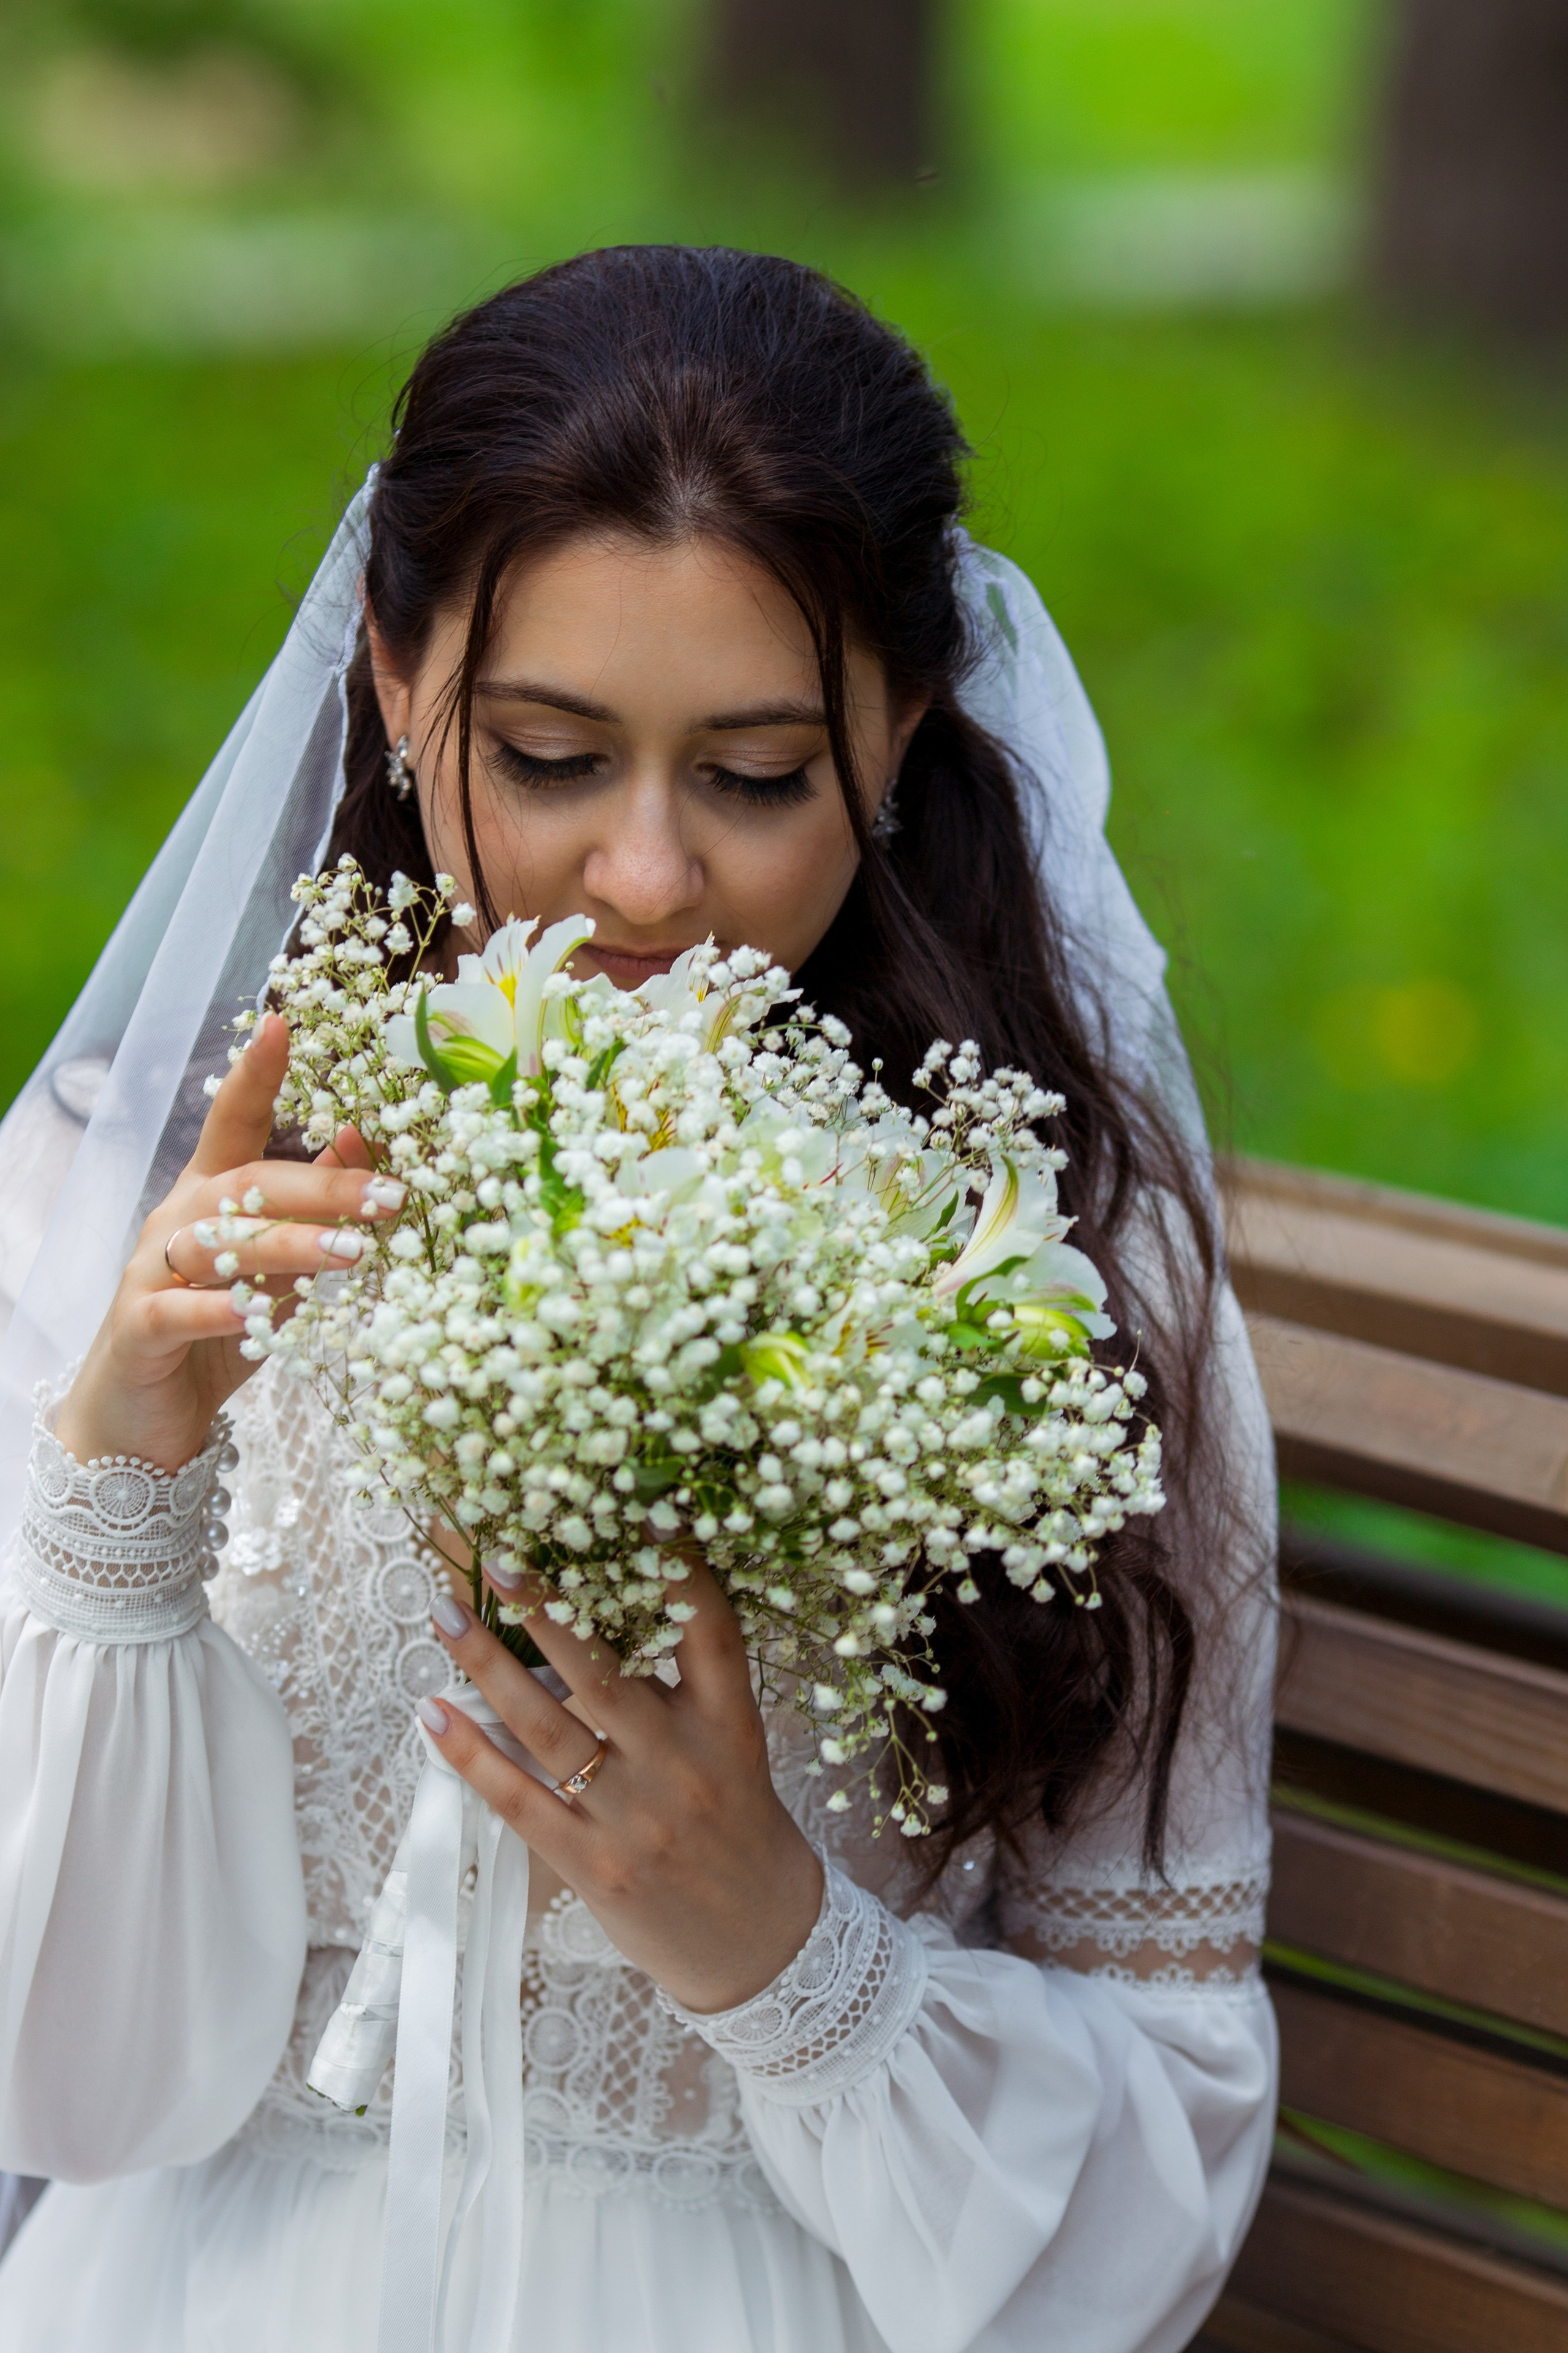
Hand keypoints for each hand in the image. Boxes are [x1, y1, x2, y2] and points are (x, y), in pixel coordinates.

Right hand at [55, 1014, 404, 1474]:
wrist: (140, 1416)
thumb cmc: (215, 1328)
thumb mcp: (273, 1262)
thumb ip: (309, 1204)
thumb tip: (360, 1138)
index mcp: (208, 1193)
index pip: (230, 1120)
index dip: (255, 1074)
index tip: (282, 1024)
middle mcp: (175, 1219)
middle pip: (245, 1184)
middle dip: (322, 1187)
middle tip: (390, 1196)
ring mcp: (150, 1272)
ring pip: (218, 1243)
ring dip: (288, 1246)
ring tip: (351, 1253)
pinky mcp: (139, 1328)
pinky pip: (177, 1310)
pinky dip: (217, 1310)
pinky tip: (255, 1314)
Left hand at [422, 1559, 824, 2014]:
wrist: (760, 1941)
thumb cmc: (738, 1824)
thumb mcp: (733, 1743)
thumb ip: (683, 1685)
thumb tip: (599, 1604)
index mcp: (729, 1723)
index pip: (708, 1628)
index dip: (676, 1567)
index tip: (636, 1510)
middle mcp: (683, 1763)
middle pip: (603, 1672)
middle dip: (543, 1607)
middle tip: (494, 1553)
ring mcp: (636, 1818)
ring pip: (547, 1728)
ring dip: (486, 1666)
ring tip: (442, 1615)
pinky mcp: (594, 1867)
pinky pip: (519, 1801)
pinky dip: (470, 1756)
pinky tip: (432, 1712)